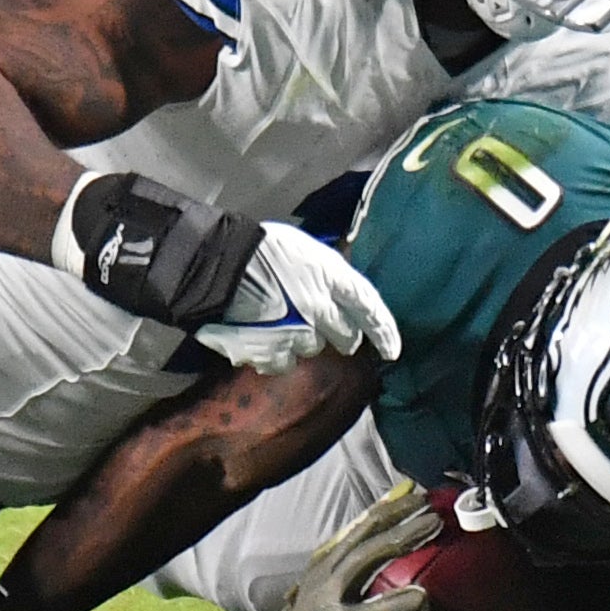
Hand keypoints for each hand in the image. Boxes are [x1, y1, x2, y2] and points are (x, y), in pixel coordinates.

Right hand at [192, 222, 401, 374]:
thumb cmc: (259, 248)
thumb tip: (338, 285)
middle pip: (345, 335)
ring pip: (312, 349)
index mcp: (332, 277)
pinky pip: (282, 362)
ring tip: (283, 326)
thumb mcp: (305, 248)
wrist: (218, 265)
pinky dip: (277, 354)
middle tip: (334, 334)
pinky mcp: (271, 352)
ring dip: (304, 340)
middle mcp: (321, 309)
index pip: (370, 308)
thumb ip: (326, 272)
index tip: (392, 351)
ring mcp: (296, 334)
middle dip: (343, 336)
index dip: (384, 332)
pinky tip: (264, 339)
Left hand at [276, 481, 443, 610]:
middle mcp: (322, 593)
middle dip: (396, 541)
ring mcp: (323, 567)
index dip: (389, 610)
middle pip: (360, 562)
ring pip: (358, 535)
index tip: (425, 600)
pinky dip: (383, 508)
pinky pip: (356, 526)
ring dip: (394, 517)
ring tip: (427, 504)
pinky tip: (409, 492)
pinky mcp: (327, 551)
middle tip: (434, 526)